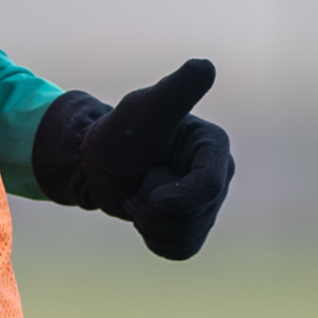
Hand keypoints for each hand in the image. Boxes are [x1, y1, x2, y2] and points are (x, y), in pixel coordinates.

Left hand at [31, 62, 234, 259]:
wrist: (98, 163)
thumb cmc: (119, 131)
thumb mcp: (144, 110)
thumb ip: (176, 91)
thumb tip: (206, 66)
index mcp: (214, 146)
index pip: (210, 188)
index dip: (175, 197)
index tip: (146, 189)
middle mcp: (219, 174)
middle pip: (195, 217)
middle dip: (154, 206)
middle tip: (139, 180)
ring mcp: (207, 203)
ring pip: (186, 236)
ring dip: (150, 223)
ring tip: (139, 194)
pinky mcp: (192, 226)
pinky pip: (181, 251)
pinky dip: (154, 238)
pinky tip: (144, 215)